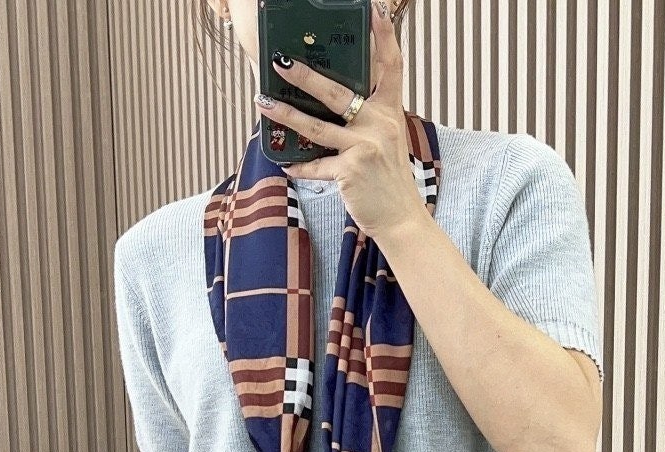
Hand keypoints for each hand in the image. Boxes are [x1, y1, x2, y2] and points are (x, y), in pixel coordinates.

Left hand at [254, 1, 428, 241]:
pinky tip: (285, 165)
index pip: (391, 66)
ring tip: (263, 102)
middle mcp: (379, 124)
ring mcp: (364, 147)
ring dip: (285, 113)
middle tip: (282, 62)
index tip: (373, 10)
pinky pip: (317, 165)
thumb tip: (337, 103)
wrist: (401, 218)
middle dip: (306, 76)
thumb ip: (368, 119)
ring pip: (316, 126)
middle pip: (338, 92)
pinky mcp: (350, 170)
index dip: (383, 36)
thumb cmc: (389, 180)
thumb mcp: (388, 141)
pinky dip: (300, 167)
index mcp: (390, 112)